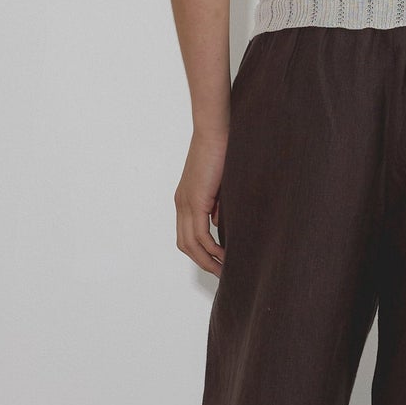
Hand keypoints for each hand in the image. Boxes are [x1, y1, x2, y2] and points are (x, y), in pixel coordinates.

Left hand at [175, 126, 226, 274]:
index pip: (187, 234)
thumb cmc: (221, 151)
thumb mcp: (218, 185)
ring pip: (190, 243)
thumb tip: (216, 223)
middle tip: (220, 272)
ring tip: (223, 269)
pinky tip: (224, 254)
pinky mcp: (195, 200)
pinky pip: (200, 234)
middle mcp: (181, 204)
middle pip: (185, 244)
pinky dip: (211, 248)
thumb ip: (216, 205)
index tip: (216, 261)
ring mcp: (186, 203)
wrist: (215, 131)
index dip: (200, 252)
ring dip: (206, 260)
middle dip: (202, 262)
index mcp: (185, 199)